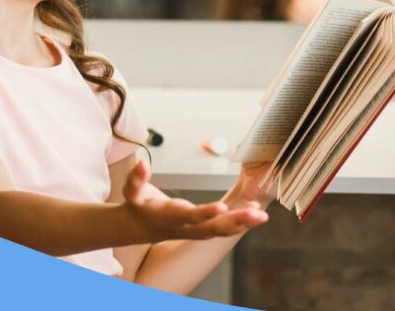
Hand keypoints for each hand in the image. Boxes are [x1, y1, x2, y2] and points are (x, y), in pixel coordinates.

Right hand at [119, 161, 267, 242]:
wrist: (140, 228)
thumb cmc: (138, 205)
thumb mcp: (132, 192)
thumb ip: (136, 179)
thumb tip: (142, 163)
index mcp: (171, 217)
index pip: (190, 216)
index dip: (205, 213)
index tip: (221, 207)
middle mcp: (186, 227)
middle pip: (213, 227)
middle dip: (235, 221)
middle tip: (256, 214)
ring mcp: (196, 231)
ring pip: (222, 231)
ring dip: (243, 223)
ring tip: (262, 215)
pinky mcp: (204, 229)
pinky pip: (225, 229)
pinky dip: (242, 223)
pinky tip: (258, 214)